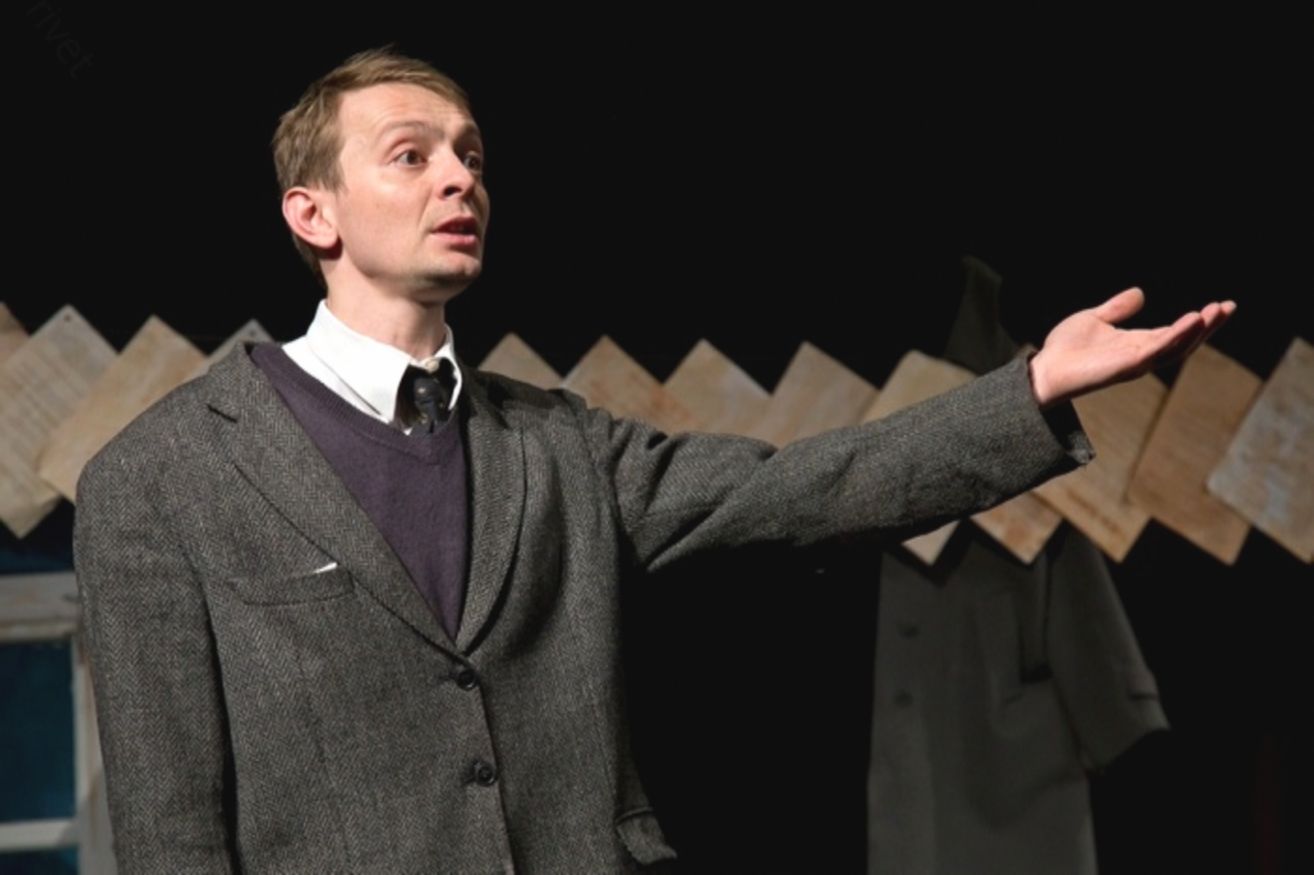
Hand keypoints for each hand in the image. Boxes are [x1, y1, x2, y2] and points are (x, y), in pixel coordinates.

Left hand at [1028, 288, 1235, 408]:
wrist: (1045, 369)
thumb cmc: (1066, 349)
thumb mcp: (1094, 319)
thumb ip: (1117, 309)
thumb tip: (1141, 293)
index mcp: (1137, 344)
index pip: (1176, 332)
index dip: (1199, 321)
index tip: (1221, 305)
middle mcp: (1142, 355)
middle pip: (1184, 341)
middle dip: (1208, 327)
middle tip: (1229, 307)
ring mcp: (1136, 362)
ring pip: (1176, 348)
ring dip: (1198, 331)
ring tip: (1216, 312)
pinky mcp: (1126, 366)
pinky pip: (1157, 351)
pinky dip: (1176, 336)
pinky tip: (1192, 321)